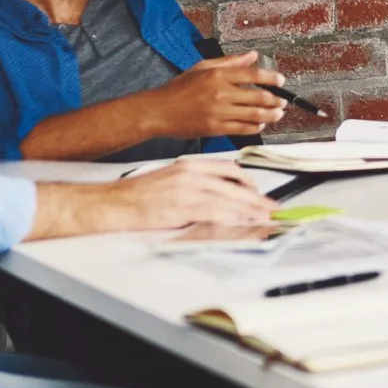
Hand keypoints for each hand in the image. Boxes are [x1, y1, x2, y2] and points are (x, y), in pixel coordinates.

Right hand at [42, 159, 275, 239]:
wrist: (116, 202)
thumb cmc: (139, 195)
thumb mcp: (172, 179)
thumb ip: (196, 184)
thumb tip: (218, 197)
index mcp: (190, 165)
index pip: (229, 169)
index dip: (249, 182)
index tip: (260, 193)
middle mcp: (192, 173)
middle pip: (235, 184)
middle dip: (256, 198)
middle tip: (271, 208)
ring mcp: (189, 189)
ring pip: (230, 198)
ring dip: (251, 209)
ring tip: (265, 218)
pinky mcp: (183, 206)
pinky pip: (216, 212)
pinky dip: (233, 217)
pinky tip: (243, 222)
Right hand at [154, 51, 286, 139]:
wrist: (158, 111)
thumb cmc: (178, 89)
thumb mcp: (202, 67)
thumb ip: (230, 62)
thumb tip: (252, 55)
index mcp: (218, 75)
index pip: (253, 75)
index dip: (271, 78)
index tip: (281, 81)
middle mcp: (221, 93)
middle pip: (258, 96)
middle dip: (275, 100)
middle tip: (282, 101)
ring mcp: (219, 112)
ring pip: (254, 114)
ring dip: (271, 115)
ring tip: (278, 114)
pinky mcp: (216, 128)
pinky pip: (243, 129)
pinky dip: (255, 127)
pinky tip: (260, 124)